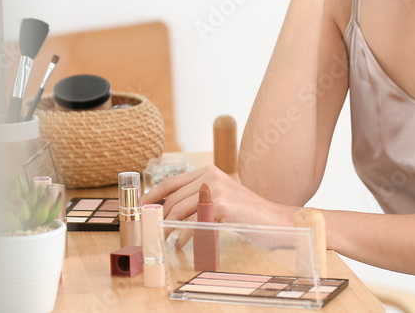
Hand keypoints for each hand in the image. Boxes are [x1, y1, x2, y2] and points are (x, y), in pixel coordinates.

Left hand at [140, 165, 299, 226]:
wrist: (274, 220)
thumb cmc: (245, 213)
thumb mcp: (218, 199)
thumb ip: (197, 198)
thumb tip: (167, 211)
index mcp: (208, 171)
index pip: (172, 181)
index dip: (152, 195)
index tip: (140, 207)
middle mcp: (211, 175)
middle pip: (172, 198)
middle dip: (159, 216)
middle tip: (153, 230)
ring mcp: (216, 189)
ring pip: (178, 210)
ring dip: (168, 228)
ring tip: (166, 239)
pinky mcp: (221, 204)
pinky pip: (192, 223)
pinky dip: (184, 236)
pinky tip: (181, 243)